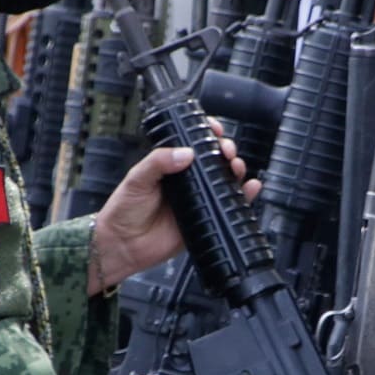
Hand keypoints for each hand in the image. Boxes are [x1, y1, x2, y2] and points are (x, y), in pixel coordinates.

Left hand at [86, 119, 260, 296]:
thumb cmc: (124, 210)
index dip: (206, 134)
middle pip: (214, 159)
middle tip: (226, 150)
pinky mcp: (205, 219)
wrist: (123, 245)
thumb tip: (186, 153)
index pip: (192, 144)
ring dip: (236, 169)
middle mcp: (186, 180)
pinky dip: (244, 196)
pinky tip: (250, 188)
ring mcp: (197, 199)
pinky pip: (229, 206)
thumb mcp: (137, 179)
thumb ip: (158, 162)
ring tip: (236, 166)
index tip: (214, 128)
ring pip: (224, 180)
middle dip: (225, 149)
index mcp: (169, 166)